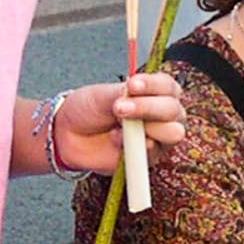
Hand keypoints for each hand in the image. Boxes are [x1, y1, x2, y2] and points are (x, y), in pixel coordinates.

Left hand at [51, 73, 186, 175]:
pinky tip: (115, 139)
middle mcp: (163, 115)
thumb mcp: (102, 95)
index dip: (153, 85)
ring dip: (147, 128)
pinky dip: (134, 145)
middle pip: (174, 110)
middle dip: (148, 108)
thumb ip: (122, 95)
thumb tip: (136, 96)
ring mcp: (158, 138)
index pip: (167, 86)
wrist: (69, 134)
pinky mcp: (149, 159)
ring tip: (119, 124)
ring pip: (172, 133)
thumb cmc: (89, 109)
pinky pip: (153, 153)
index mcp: (156, 93)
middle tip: (119, 108)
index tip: (132, 85)